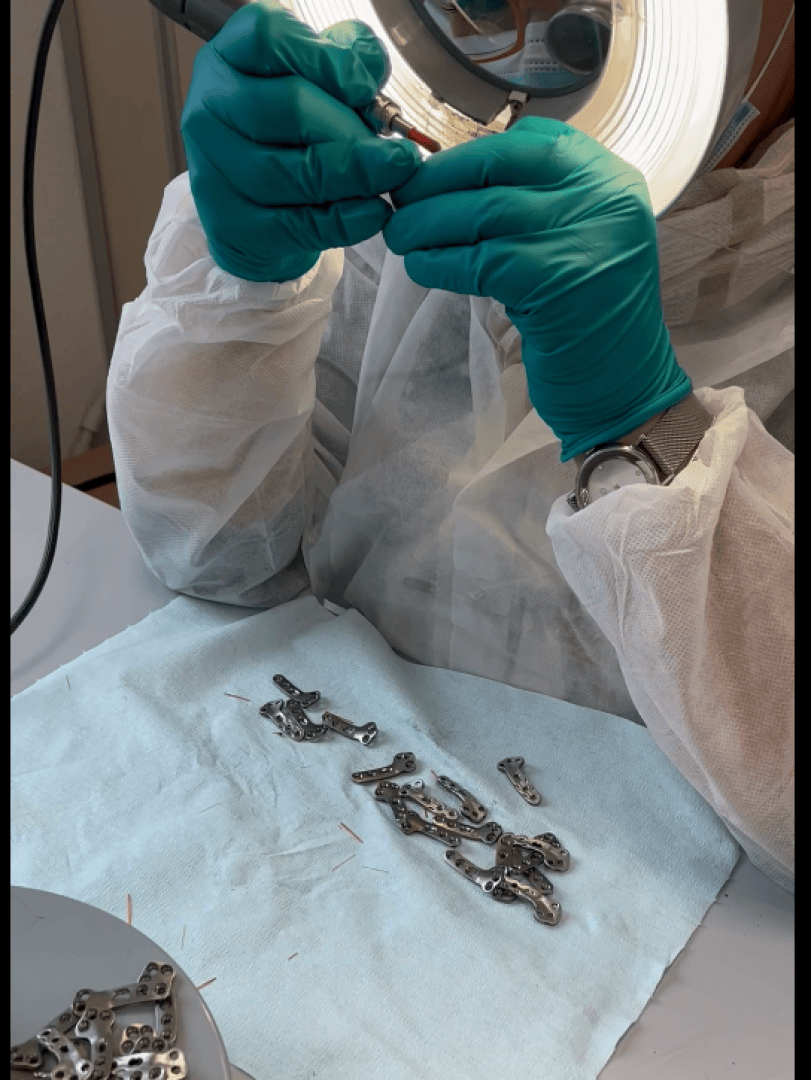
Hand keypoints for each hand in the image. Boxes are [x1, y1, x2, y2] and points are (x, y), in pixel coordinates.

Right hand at [180, 1, 420, 282]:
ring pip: (294, 171)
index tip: (364, 88)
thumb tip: (368, 67)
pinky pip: (297, 223)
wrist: (255, 215)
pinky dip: (345, 220)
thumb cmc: (290, 137)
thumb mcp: (316, 83)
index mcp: (229, 57)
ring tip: (392, 178)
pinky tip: (374, 213)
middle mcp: (210, 106)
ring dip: (356, 177)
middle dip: (354, 132)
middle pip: (290, 107)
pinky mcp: (229, 222)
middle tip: (398, 153)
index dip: (325, 58)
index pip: (267, 35)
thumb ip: (345, 59)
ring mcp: (213, 168)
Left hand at [383, 117, 690, 458]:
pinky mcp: (551, 279)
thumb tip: (454, 182)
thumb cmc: (589, 320)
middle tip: (400, 202)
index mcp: (610, 180)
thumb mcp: (578, 243)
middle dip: (436, 183)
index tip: (432, 173)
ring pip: (480, 212)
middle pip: (497, 168)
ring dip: (425, 223)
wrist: (622, 386)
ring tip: (399, 236)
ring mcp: (580, 235)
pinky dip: (438, 261)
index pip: (529, 142)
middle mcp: (602, 197)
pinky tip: (420, 267)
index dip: (469, 154)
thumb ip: (537, 206)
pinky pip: (476, 260)